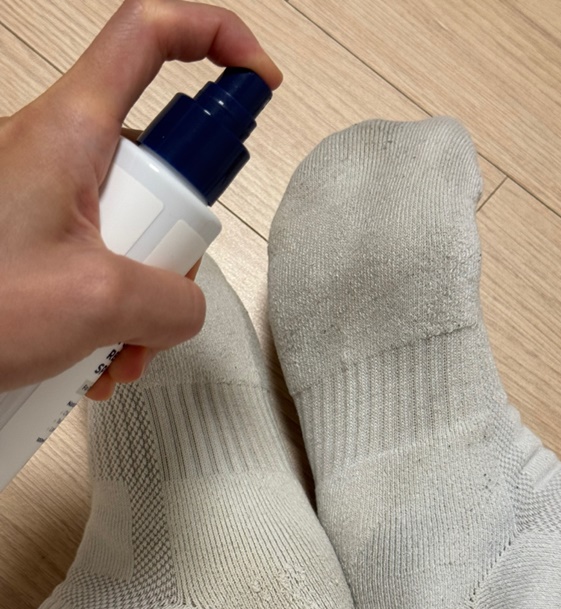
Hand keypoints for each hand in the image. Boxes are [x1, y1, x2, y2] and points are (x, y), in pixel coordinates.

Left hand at [0, 0, 281, 400]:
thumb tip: (186, 306)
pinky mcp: (39, 239)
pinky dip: (112, 310)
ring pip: (132, 226)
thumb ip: (173, 299)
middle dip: (176, 243)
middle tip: (158, 296)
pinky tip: (97, 356)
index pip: (150, 36)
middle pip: (156, 165)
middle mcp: (57, 153)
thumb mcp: (97, 302)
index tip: (256, 78)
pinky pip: (102, 258)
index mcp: (70, 131)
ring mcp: (47, 199)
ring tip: (118, 350)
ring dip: (143, 296)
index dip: (215, 38)